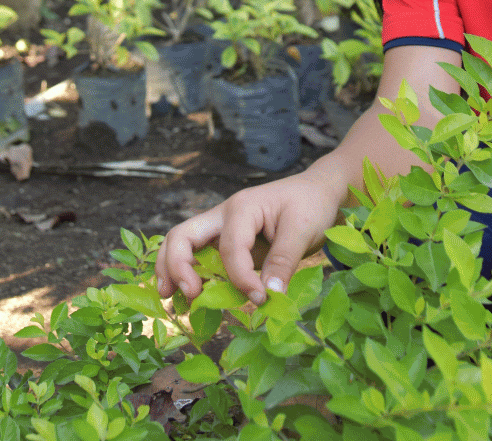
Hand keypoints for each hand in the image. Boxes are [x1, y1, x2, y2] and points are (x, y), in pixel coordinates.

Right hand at [154, 167, 344, 304]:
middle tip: (189, 295)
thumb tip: (267, 295)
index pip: (230, 249)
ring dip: (173, 271)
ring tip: (175, 300)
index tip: (260, 298)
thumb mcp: (303, 230)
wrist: (319, 191)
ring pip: (182, 244)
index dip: (241, 278)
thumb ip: (283, 262)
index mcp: (243, 208)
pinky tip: (191, 295)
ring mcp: (221, 227)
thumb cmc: (311, 204)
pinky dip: (187, 273)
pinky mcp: (225, 240)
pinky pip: (197, 255)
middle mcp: (224, 214)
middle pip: (182, 236)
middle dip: (177, 267)